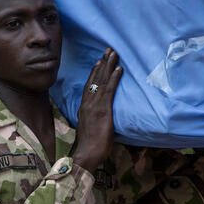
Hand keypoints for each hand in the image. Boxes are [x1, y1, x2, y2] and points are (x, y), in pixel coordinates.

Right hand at [72, 48, 121, 171]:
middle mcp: (87, 103)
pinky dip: (114, 79)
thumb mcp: (89, 129)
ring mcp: (94, 106)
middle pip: (95, 79)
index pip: (89, 86)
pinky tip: (119, 70)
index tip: (99, 61)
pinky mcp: (103, 110)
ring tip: (114, 54)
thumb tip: (98, 120)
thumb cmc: (90, 146)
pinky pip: (109, 91)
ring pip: (101, 81)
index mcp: (84, 108)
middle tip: (108, 50)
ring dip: (108, 66)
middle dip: (102, 64)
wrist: (87, 154)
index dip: (94, 73)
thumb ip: (93, 120)